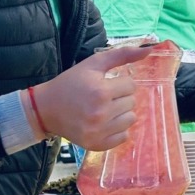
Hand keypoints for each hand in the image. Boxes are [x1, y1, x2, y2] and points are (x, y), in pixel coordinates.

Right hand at [32, 45, 153, 149]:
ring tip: (103, 110)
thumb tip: (149, 49)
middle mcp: (101, 113)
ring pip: (131, 119)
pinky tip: (103, 123)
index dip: (119, 83)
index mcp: (100, 92)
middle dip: (120, 97)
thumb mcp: (92, 64)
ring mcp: (98, 131)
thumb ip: (121, 55)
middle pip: (132, 102)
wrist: (45, 109)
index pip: (131, 85)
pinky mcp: (96, 144)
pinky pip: (124, 136)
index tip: (104, 85)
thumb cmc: (70, 84)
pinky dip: (117, 129)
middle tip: (101, 97)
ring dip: (121, 113)